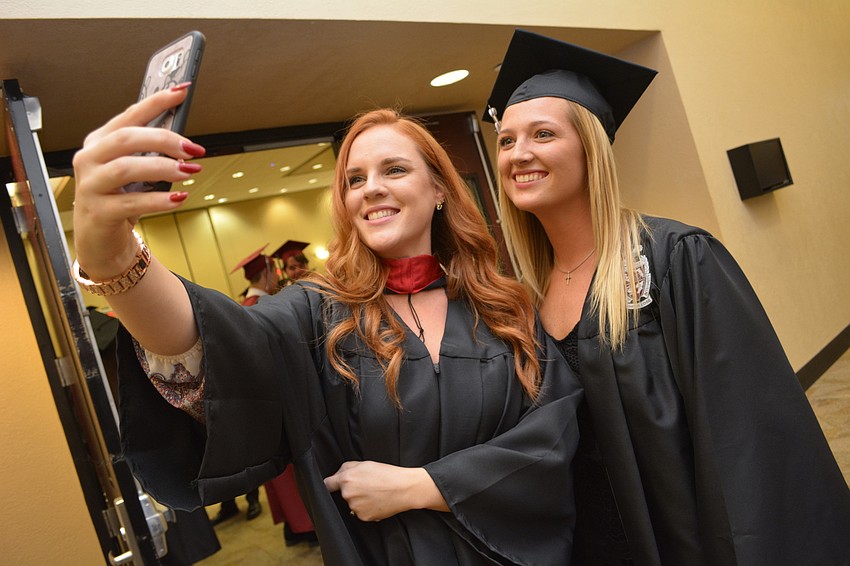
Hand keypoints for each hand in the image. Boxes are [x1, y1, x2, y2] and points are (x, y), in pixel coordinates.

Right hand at [72, 84, 205, 279]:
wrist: (99, 239)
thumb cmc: (119, 199)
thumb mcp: (133, 170)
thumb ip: (150, 152)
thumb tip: (183, 139)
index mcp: (99, 142)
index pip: (129, 115)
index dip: (156, 101)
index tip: (182, 91)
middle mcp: (90, 159)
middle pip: (126, 139)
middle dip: (164, 140)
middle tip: (193, 149)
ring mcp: (91, 185)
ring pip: (126, 168)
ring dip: (163, 168)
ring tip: (189, 172)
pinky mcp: (99, 212)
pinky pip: (132, 202)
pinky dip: (160, 200)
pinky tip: (179, 198)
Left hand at [324, 461, 447, 521]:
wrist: (404, 488)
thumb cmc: (386, 474)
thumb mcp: (365, 463)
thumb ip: (346, 468)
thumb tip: (336, 475)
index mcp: (346, 479)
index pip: (327, 484)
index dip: (330, 484)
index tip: (331, 486)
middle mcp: (348, 494)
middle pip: (342, 494)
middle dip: (350, 490)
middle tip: (366, 486)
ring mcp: (355, 507)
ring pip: (352, 504)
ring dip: (359, 500)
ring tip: (374, 493)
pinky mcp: (363, 517)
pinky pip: (360, 512)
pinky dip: (367, 508)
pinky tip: (377, 501)